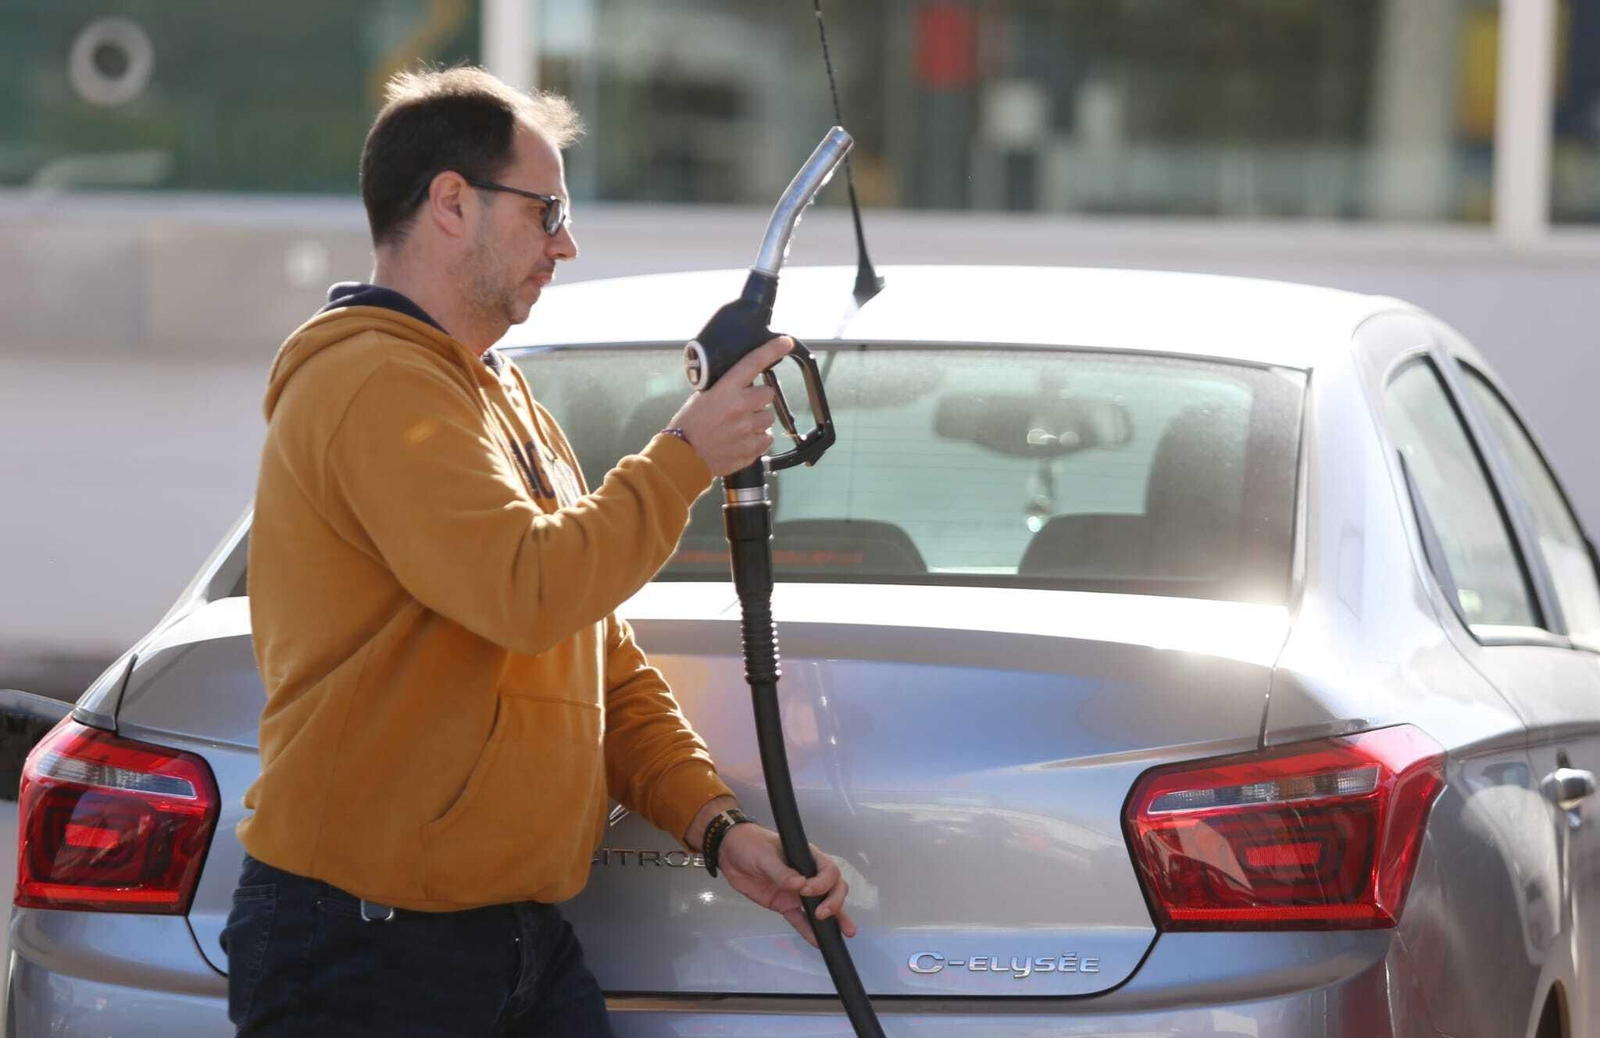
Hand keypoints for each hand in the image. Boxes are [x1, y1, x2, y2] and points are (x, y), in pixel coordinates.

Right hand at [668, 337, 791, 475]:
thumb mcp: (702, 397)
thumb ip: (726, 388)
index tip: (785, 343)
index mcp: (726, 390)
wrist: (683, 456)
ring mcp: (747, 430)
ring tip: (740, 426)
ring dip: (759, 420)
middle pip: (768, 394)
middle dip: (759, 398)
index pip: (754, 363)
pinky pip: (766, 440)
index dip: (772, 350)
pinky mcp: (751, 449)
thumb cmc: (688, 425)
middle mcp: (740, 408)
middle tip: (744, 406)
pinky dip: (757, 439)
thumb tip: (744, 382)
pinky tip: (742, 440)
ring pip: (769, 418)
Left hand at [714, 823, 855, 948]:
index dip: (822, 882)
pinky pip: (800, 919)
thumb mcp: (764, 855)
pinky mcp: (785, 905)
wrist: (729, 852)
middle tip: (823, 914)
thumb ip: (781, 871)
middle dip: (834, 901)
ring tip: (847, 932)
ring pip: (821, 905)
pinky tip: (818, 941)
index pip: (827, 870)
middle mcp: (807, 874)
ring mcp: (797, 892)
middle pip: (832, 888)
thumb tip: (800, 885)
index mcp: (806, 856)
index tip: (806, 890)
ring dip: (834, 918)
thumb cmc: (750, 844)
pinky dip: (808, 930)